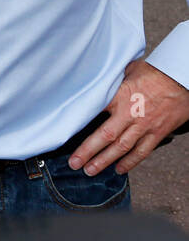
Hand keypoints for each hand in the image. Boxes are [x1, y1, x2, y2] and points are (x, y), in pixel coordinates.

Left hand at [69, 60, 188, 175]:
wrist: (182, 79)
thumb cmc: (156, 72)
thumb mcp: (128, 70)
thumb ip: (112, 79)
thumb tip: (96, 77)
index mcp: (119, 96)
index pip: (93, 110)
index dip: (77, 122)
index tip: (63, 132)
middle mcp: (130, 114)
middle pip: (105, 136)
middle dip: (88, 151)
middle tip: (74, 163)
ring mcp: (144, 125)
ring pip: (121, 148)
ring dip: (105, 161)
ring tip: (90, 170)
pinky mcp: (157, 133)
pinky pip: (142, 151)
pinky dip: (130, 162)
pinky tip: (119, 169)